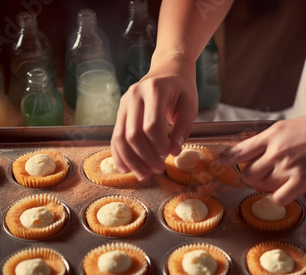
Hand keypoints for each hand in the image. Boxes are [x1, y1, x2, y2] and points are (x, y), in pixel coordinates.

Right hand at [110, 58, 197, 179]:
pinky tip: (126, 168)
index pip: (151, 125)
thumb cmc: (182, 88)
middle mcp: (135, 95)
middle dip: (145, 157)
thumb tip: (174, 153)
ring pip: (120, 137)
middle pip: (133, 134)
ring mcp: (124, 102)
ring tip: (142, 174)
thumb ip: (183, 129)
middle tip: (158, 169)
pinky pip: (115, 136)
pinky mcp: (120, 110)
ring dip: (130, 160)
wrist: (168, 69)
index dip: (159, 145)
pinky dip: (118, 154)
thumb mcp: (190, 106)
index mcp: (155, 90)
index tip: (168, 155)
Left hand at [218, 104, 305, 205]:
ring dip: (267, 187)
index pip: (240, 149)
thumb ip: (280, 139)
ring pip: (262, 186)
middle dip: (251, 178)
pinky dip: (281, 198)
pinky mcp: (302, 182)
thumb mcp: (298, 125)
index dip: (227, 159)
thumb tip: (270, 150)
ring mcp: (288, 167)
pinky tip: (290, 192)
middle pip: (248, 173)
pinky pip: (278, 198)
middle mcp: (276, 150)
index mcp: (274, 133)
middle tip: (262, 178)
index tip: (220, 163)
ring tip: (282, 182)